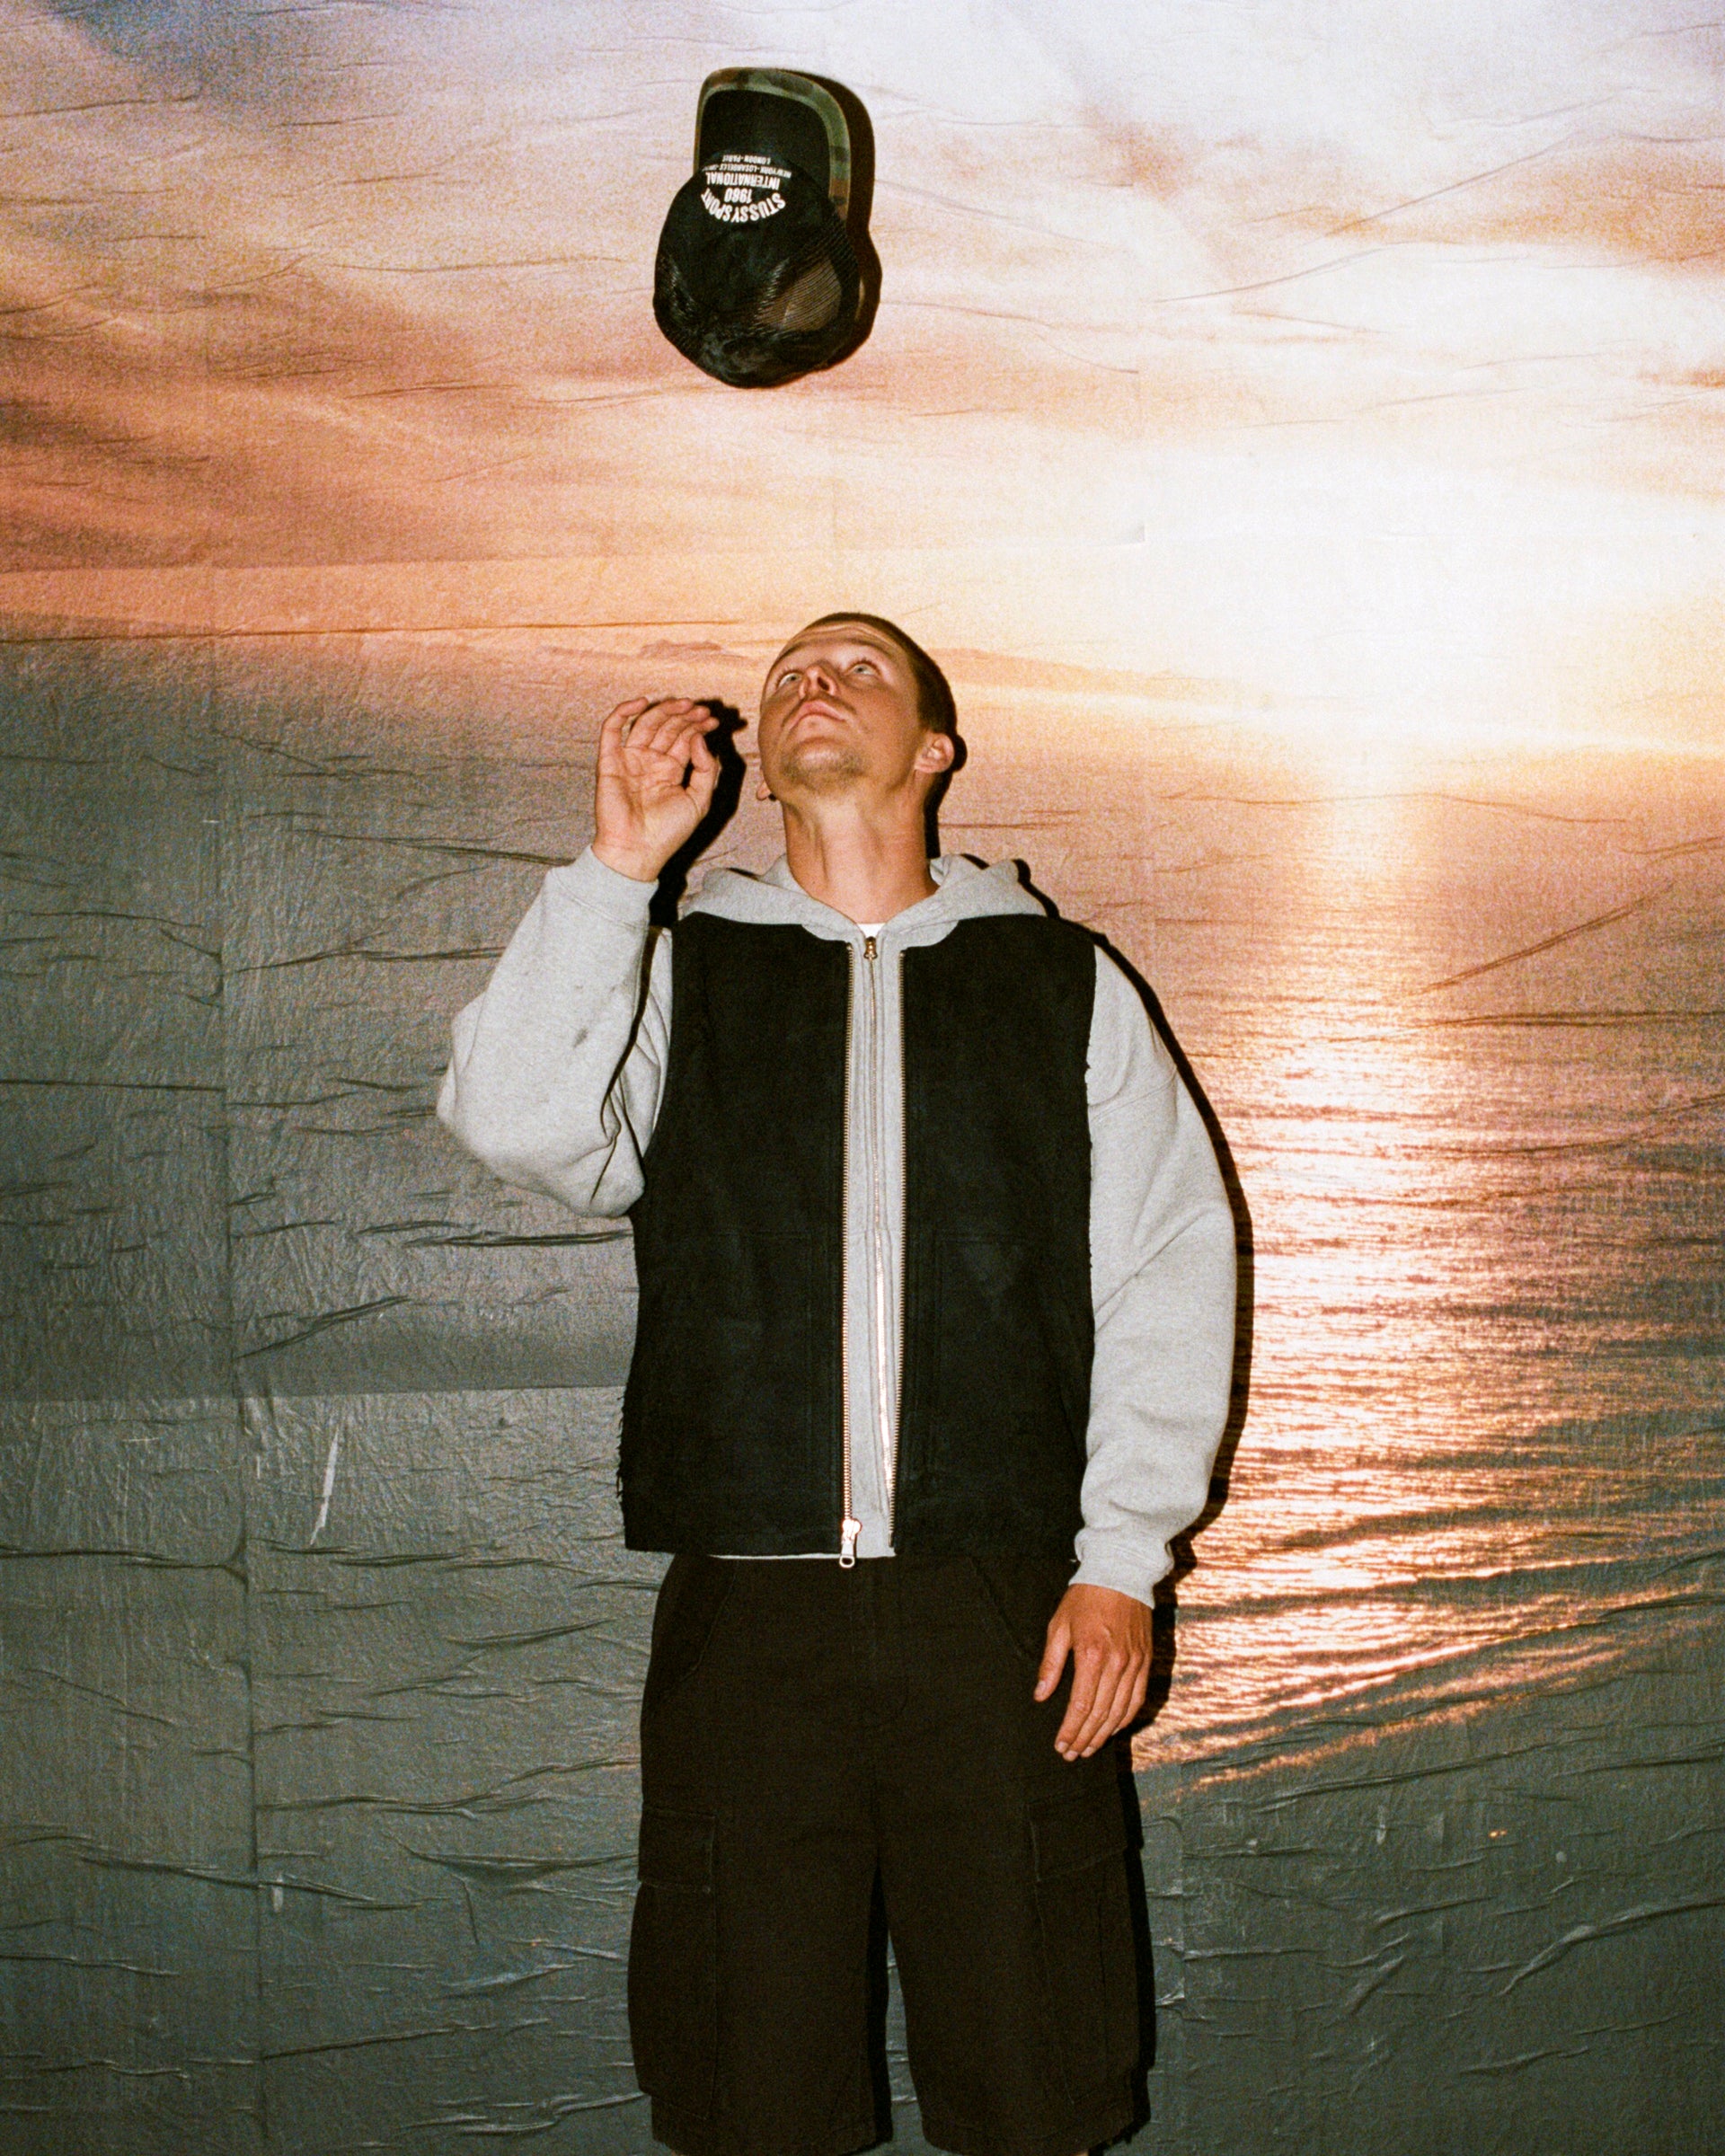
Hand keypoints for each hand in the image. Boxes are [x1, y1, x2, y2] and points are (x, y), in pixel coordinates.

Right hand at [591, 697, 719, 882]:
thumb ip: (705, 769)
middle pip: (667, 729)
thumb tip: (699, 738)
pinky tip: (642, 702)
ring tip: (684, 704)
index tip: (713, 720)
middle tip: (700, 709)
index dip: (698, 727)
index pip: (684, 740)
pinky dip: (623, 712)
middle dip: (685, 717)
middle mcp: (649, 762)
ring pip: (645, 724)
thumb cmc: (668, 833)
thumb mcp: (699, 800)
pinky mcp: (609, 762)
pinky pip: (611, 730)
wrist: (637, 851)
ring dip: (663, 711)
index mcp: (669, 771)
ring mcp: (629, 760)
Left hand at [1035, 1583, 1153, 1759]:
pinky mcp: (1146, 1660)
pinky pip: (1138, 1698)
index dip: (1070, 1730)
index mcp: (1091, 1654)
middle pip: (1100, 1714)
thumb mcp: (1059, 1625)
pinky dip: (1125, 1718)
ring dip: (1104, 1734)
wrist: (1121, 1572)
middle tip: (1072, 1754)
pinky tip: (1113, 1728)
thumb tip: (1041, 1695)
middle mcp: (1116, 1663)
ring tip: (1089, 1748)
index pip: (1081, 1705)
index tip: (1061, 1744)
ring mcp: (1135, 1663)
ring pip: (1120, 1711)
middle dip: (1084, 1738)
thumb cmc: (1085, 1597)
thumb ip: (1050, 1664)